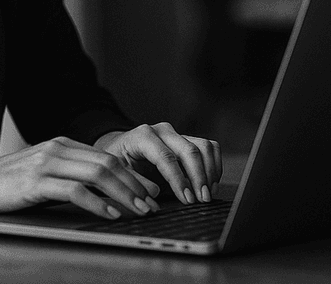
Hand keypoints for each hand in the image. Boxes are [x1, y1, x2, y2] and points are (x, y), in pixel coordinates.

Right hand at [0, 136, 160, 219]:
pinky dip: (98, 203)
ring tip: (139, 210)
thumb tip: (104, 193)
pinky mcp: (36, 181)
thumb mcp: (44, 174)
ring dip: (124, 193)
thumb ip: (70, 176)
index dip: (133, 174)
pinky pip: (75, 190)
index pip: (107, 157)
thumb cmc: (7, 183)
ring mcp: (46, 163)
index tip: (151, 191)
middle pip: (108, 163)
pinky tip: (110, 214)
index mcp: (62, 145)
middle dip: (135, 184)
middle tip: (153, 203)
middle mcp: (58, 149)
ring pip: (97, 174)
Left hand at [94, 123, 221, 204]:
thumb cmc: (118, 162)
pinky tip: (211, 183)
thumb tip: (154, 194)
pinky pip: (209, 147)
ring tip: (208, 194)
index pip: (166, 158)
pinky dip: (214, 165)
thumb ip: (134, 182)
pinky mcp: (187, 140)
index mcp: (142, 136)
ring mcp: (176, 134)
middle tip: (203, 200)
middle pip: (189, 151)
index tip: (188, 199)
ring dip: (210, 172)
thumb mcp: (116, 172)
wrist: (119, 148)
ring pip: (204, 146)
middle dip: (199, 178)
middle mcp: (162, 131)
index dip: (179, 180)